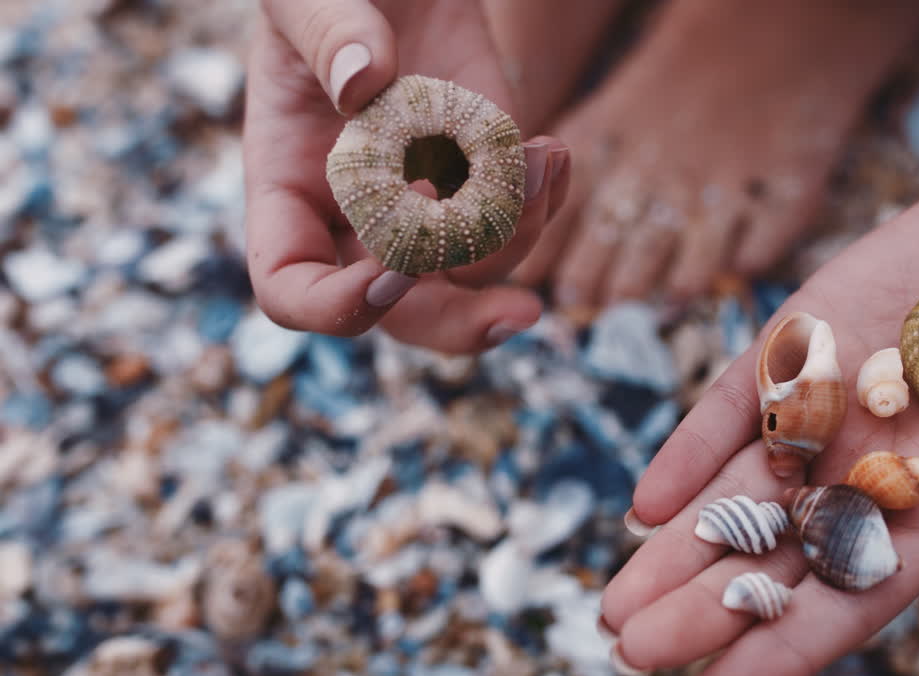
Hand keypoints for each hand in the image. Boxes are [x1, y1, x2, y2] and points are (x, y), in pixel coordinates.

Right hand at [243, 0, 570, 351]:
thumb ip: (326, 32)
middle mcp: (359, 215)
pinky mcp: (483, 178)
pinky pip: (517, 223)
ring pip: (475, 273)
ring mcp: (427, 203)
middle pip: (400, 315)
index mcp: (290, 187)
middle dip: (460, 324)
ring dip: (521, 234)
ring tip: (545, 157)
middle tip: (520, 312)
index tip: (394, 269)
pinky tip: (552, 153)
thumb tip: (363, 82)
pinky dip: (543, 202)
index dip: (334, 304)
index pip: (290, 286)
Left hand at [602, 117, 918, 675]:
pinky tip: (644, 504)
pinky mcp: (796, 344)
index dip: (784, 655)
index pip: (849, 601)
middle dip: (704, 610)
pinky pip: (733, 404)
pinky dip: (690, 451)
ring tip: (613, 610)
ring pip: (736, 493)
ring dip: (676, 549)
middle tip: (631, 656)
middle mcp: (864, 473)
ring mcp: (822, 409)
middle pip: (771, 558)